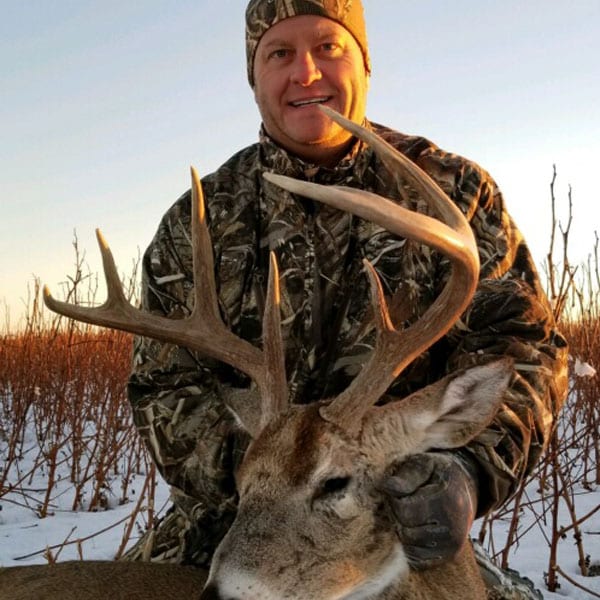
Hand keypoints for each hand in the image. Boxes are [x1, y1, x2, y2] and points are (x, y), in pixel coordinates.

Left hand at [379, 452, 477, 568]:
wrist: (464, 488)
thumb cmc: (438, 474)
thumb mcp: (424, 464)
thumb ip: (407, 476)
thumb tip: (388, 487)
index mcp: (447, 500)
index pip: (404, 510)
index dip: (395, 499)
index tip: (401, 490)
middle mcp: (453, 527)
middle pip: (405, 531)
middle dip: (398, 516)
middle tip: (406, 502)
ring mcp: (452, 545)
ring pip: (409, 547)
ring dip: (404, 530)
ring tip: (413, 514)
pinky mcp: (449, 557)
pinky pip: (417, 561)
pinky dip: (411, 546)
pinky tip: (417, 528)